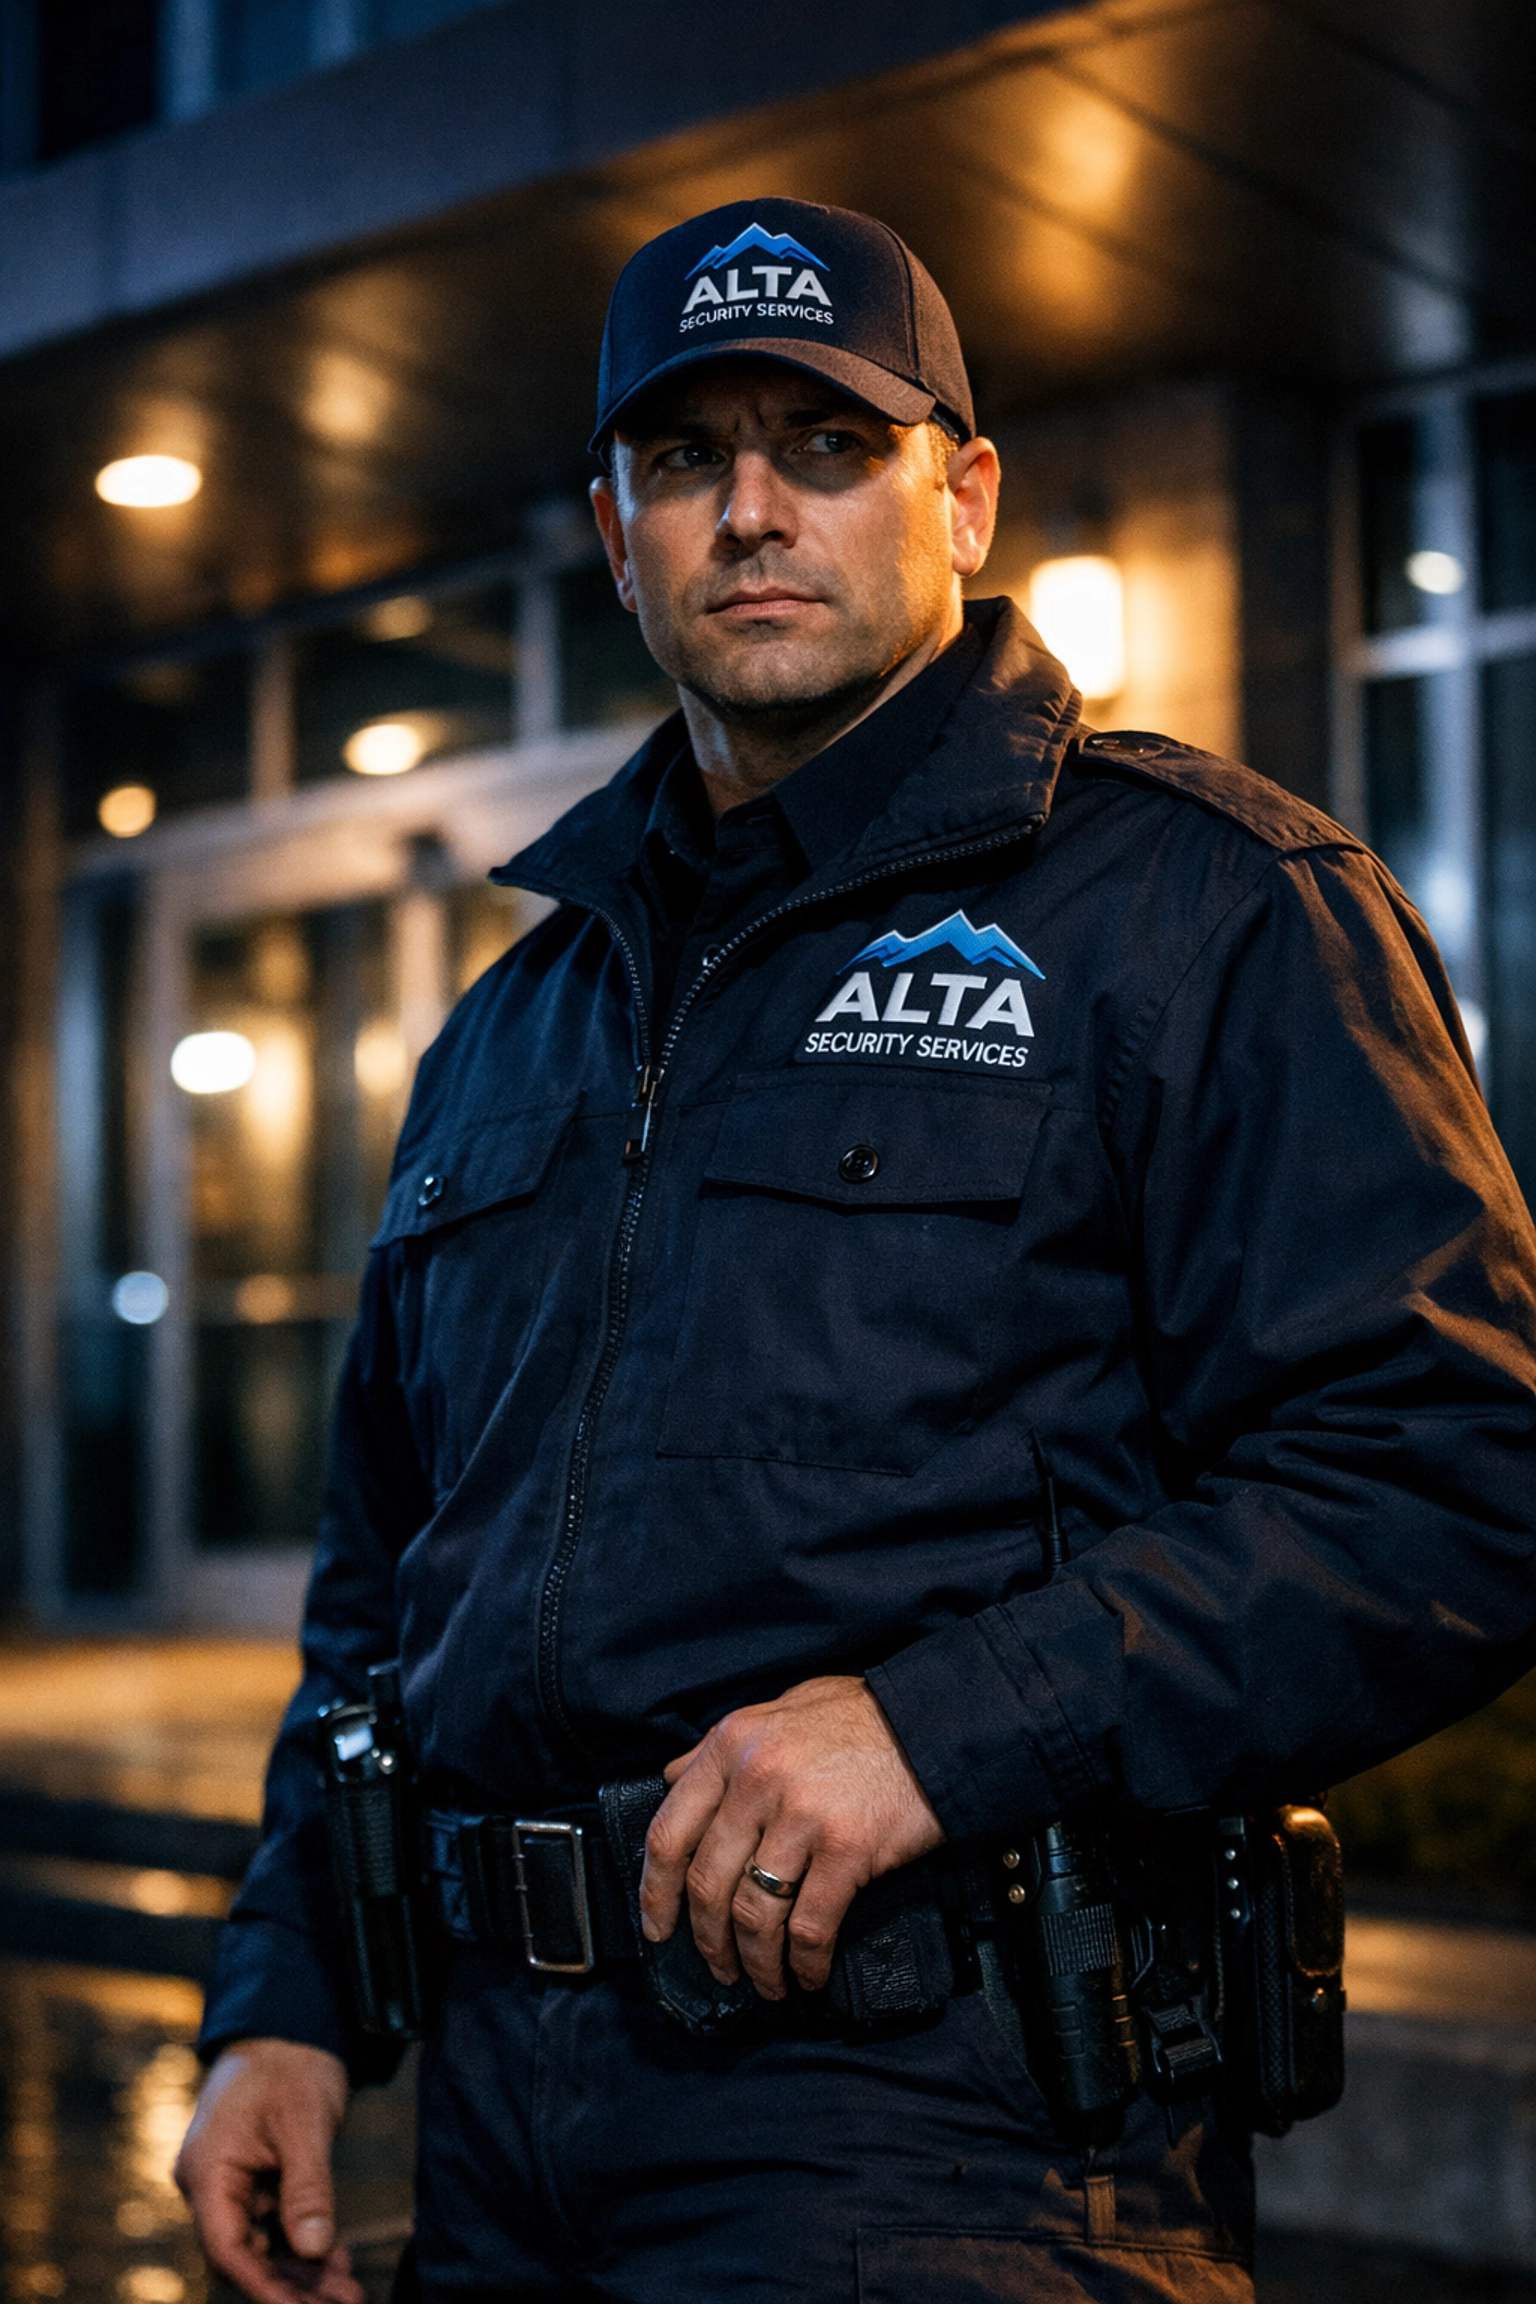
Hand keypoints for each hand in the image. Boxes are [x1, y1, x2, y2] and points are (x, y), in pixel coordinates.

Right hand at [174, 2039, 361, 2303]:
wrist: (288, 2025)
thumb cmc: (290, 2064)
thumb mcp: (305, 2123)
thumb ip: (308, 2188)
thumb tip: (316, 2251)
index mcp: (207, 2171)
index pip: (227, 2247)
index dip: (263, 2287)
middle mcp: (209, 2185)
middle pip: (245, 2256)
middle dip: (291, 2286)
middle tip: (343, 2303)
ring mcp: (229, 2185)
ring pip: (261, 2247)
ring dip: (302, 2272)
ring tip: (347, 2293)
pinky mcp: (251, 2182)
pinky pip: (271, 2226)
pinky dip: (302, 2245)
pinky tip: (336, 2263)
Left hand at [639, 1674, 943, 1999]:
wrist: (934, 1720)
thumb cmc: (858, 1717)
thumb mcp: (776, 1711)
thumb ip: (720, 1746)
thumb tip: (672, 1777)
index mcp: (731, 1745)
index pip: (669, 1831)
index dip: (655, 1892)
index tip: (656, 1927)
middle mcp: (757, 1778)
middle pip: (708, 1882)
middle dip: (706, 1940)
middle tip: (716, 1966)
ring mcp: (802, 1814)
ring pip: (754, 1912)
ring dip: (753, 1961)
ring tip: (763, 1981)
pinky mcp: (847, 1849)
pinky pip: (810, 1925)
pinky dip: (804, 1962)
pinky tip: (807, 1975)